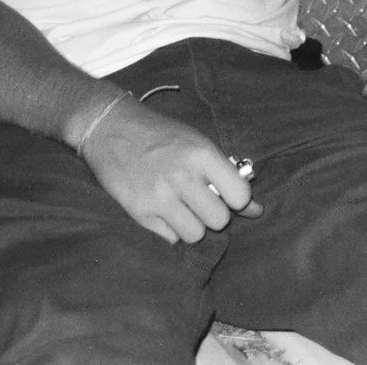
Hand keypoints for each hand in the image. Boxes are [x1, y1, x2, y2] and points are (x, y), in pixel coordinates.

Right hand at [77, 96, 261, 243]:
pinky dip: (171, 230)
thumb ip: (225, 174)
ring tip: (183, 208)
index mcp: (201, 154)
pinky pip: (170, 239)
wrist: (110, 129)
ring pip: (195, 235)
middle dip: (213, 214)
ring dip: (193, 225)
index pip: (240, 195)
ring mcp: (159, 197)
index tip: (228, 195)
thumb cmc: (161, 135)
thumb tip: (256, 210)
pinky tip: (164, 212)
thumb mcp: (197, 142)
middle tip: (202, 201)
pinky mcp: (139, 212)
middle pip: (219, 220)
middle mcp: (182, 177)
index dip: (238, 199)